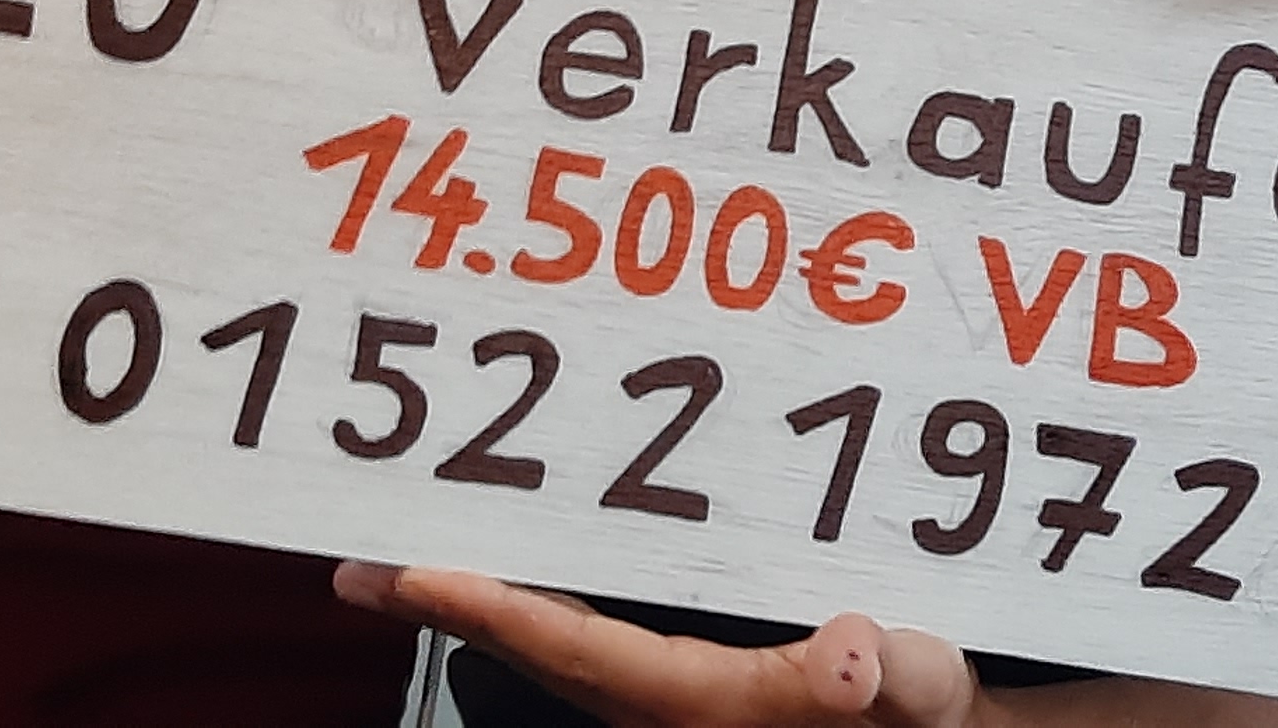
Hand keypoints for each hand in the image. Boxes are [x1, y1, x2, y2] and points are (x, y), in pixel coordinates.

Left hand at [334, 561, 979, 726]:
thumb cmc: (917, 716)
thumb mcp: (923, 695)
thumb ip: (886, 676)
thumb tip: (845, 660)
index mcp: (703, 703)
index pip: (575, 646)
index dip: (488, 608)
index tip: (411, 572)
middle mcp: (664, 706)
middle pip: (534, 649)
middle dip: (445, 608)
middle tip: (355, 568)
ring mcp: (665, 697)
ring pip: (550, 643)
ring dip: (477, 605)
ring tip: (400, 564)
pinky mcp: (679, 684)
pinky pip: (583, 637)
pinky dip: (532, 603)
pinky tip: (509, 570)